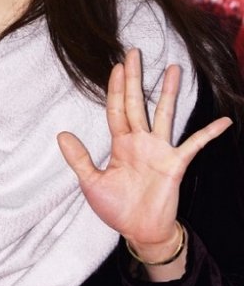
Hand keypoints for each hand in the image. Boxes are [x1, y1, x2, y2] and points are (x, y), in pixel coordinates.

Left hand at [57, 48, 231, 254]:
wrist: (140, 232)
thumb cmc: (117, 208)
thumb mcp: (92, 183)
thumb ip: (79, 158)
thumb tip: (61, 134)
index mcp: (120, 144)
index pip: (116, 109)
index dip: (115, 88)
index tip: (116, 66)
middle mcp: (140, 141)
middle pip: (137, 103)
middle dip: (135, 78)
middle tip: (134, 53)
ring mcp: (160, 150)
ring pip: (165, 114)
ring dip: (169, 92)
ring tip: (174, 68)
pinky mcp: (175, 164)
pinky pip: (195, 144)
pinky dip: (209, 132)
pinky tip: (224, 120)